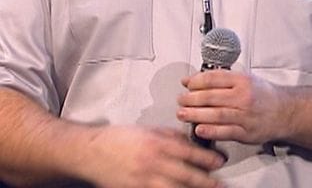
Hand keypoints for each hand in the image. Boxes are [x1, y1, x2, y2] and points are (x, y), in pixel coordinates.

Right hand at [80, 125, 223, 187]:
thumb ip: (172, 136)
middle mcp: (152, 163)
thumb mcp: (149, 130)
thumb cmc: (119, 138)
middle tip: (220, 184)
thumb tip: (191, 143)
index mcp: (157, 145)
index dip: (209, 159)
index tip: (220, 161)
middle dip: (207, 181)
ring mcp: (143, 180)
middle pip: (186, 176)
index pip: (191, 153)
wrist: (90, 152)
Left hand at [178, 70, 289, 144]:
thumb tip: (193, 80)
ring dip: (195, 114)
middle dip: (191, 98)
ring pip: (215, 114)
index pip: (213, 78)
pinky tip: (199, 129)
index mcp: (243, 80)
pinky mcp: (246, 132)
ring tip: (182, 113)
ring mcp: (245, 115)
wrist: (285, 111)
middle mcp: (244, 97)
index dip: (195, 81)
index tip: (186, 84)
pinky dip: (210, 131)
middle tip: (181, 100)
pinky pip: (224, 131)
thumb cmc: (263, 95)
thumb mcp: (246, 79)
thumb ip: (222, 79)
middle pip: (211, 97)